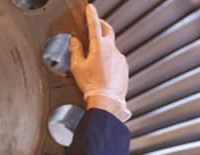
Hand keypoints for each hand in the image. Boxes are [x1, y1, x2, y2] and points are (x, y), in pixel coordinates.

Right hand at [69, 4, 130, 121]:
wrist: (107, 100)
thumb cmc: (92, 85)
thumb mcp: (77, 67)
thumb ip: (75, 50)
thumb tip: (75, 41)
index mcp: (99, 47)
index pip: (94, 25)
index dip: (91, 15)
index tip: (90, 8)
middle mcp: (112, 49)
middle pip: (107, 30)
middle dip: (101, 25)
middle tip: (96, 24)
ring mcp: (120, 58)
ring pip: (111, 46)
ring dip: (104, 47)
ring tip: (95, 57)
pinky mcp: (124, 67)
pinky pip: (116, 58)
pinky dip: (109, 59)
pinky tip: (103, 69)